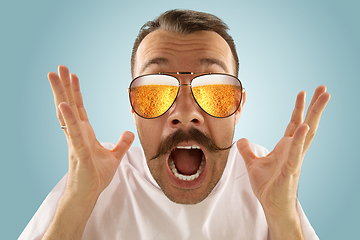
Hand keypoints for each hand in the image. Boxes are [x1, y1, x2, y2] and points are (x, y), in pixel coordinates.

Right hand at [48, 65, 133, 204]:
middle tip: (59, 67)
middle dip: (64, 85)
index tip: (73, 76)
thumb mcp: (114, 156)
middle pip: (70, 104)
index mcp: (85, 132)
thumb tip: (129, 132)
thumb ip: (121, 144)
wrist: (88, 193)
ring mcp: (75, 140)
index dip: (76, 91)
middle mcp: (77, 133)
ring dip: (61, 94)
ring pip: (67, 113)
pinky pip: (72, 132)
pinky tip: (63, 104)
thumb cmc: (96, 176)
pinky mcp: (78, 150)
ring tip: (53, 76)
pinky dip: (68, 118)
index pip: (80, 108)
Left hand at [237, 85, 329, 236]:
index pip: (293, 123)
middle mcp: (293, 149)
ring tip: (323, 98)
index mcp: (285, 147)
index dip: (298, 108)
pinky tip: (304, 125)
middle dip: (315, 105)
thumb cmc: (266, 186)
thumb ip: (247, 150)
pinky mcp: (291, 169)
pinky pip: (297, 151)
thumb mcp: (252, 163)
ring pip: (307, 133)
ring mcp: (295, 158)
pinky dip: (300, 138)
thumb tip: (241, 139)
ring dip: (315, 114)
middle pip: (306, 123)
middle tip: (324, 88)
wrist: (271, 204)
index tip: (302, 92)